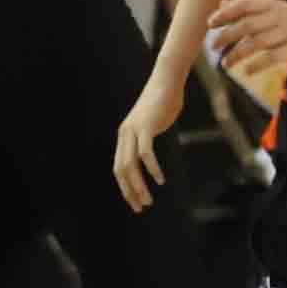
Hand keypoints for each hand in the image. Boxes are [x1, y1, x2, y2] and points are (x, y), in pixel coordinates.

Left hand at [110, 81, 181, 210]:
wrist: (167, 80)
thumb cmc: (163, 101)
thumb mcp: (152, 122)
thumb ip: (148, 137)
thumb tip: (151, 150)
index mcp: (125, 136)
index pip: (119, 168)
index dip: (126, 187)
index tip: (136, 201)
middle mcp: (125, 134)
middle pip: (121, 170)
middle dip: (129, 191)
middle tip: (140, 207)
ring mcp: (134, 130)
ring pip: (130, 165)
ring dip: (138, 185)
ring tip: (148, 199)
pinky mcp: (145, 127)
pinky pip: (145, 153)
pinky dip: (151, 169)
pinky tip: (159, 179)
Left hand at [208, 0, 286, 69]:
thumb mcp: (275, 9)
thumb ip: (248, 7)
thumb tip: (220, 3)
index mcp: (272, 5)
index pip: (244, 5)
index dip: (225, 14)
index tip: (210, 24)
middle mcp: (279, 16)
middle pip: (247, 25)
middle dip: (226, 36)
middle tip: (213, 47)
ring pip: (257, 43)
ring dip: (237, 54)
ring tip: (225, 64)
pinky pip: (272, 58)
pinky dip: (257, 65)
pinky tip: (247, 72)